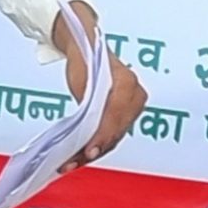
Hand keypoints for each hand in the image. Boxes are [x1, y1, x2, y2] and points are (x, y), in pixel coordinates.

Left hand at [53, 2, 146, 169]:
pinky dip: (97, 145)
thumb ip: (86, 105)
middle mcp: (135, 95)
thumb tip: (83, 135)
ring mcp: (133, 106)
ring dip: (94, 151)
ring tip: (72, 162)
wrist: (89, 45)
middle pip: (116, 130)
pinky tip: (81, 155)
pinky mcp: (126, 114)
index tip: (88, 151)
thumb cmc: (84, 59)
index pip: (115, 116)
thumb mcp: (81, 80)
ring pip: (114, 136)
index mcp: (126, 82)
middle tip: (73, 162)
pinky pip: (113, 134)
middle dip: (94, 149)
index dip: (101, 136)